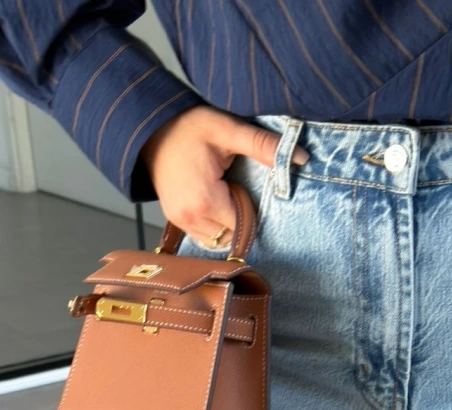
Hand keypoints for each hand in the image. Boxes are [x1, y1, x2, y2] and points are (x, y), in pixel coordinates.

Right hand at [140, 105, 309, 247]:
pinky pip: (205, 236)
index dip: (251, 210)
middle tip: (234, 187)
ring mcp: (181, 221)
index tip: (245, 187)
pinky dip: (215, 225)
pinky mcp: (176, 221)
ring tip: (223, 193)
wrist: (151, 130)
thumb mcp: (229, 130)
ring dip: (228, 223)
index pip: (243, 225)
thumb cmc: (188, 128)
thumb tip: (300, 157)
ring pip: (219, 240)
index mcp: (205, 200)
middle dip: (240, 217)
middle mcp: (191, 217)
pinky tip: (214, 201)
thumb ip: (263, 146)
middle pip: (232, 236)